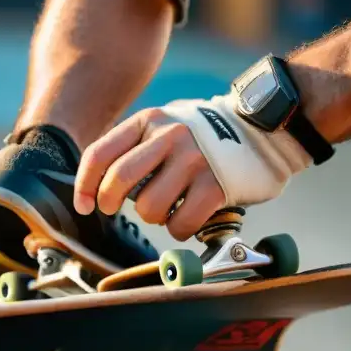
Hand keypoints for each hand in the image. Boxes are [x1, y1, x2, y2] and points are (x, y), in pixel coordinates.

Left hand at [72, 94, 312, 240]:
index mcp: (149, 121)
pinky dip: (179, 229)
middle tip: (114, 210)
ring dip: (154, 217)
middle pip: (118, 180)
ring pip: (149, 208)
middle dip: (109, 203)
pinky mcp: (216, 185)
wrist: (266, 129)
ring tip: (169, 207)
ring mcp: (194, 160)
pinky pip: (180, 224)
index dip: (84, 185)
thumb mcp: (166, 127)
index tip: (85, 205)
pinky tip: (188, 218)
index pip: (101, 154)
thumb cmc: (205, 138)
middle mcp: (170, 137)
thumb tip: (99, 186)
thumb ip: (135, 148)